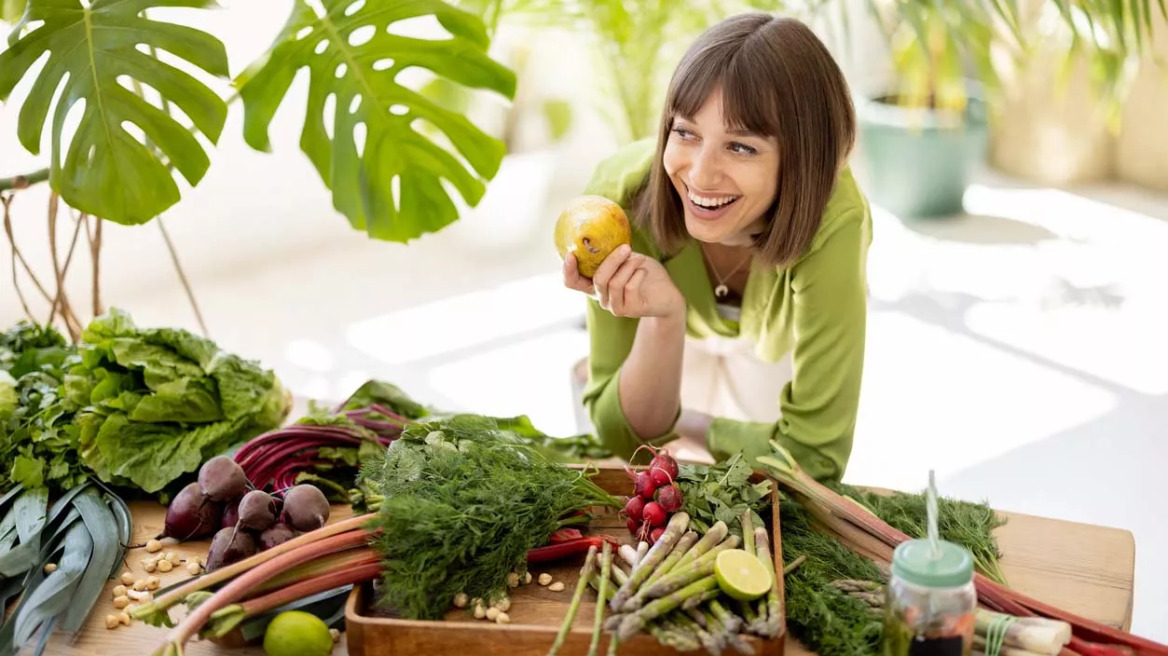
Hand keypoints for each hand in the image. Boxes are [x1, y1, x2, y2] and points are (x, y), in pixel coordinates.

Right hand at [563, 245, 683, 318]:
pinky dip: (638, 274)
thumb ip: (613, 251)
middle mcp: (601, 297)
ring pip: (614, 283)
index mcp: (595, 284)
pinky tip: (644, 271)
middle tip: (625, 247)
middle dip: (611, 261)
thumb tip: (603, 229)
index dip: (567, 271)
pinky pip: (630, 288)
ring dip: (628, 266)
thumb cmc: (644, 274)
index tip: (571, 254)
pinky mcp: (630, 310)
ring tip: (639, 258)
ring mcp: (615, 306)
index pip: (572, 282)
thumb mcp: (626, 258)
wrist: (667, 295)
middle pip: (598, 279)